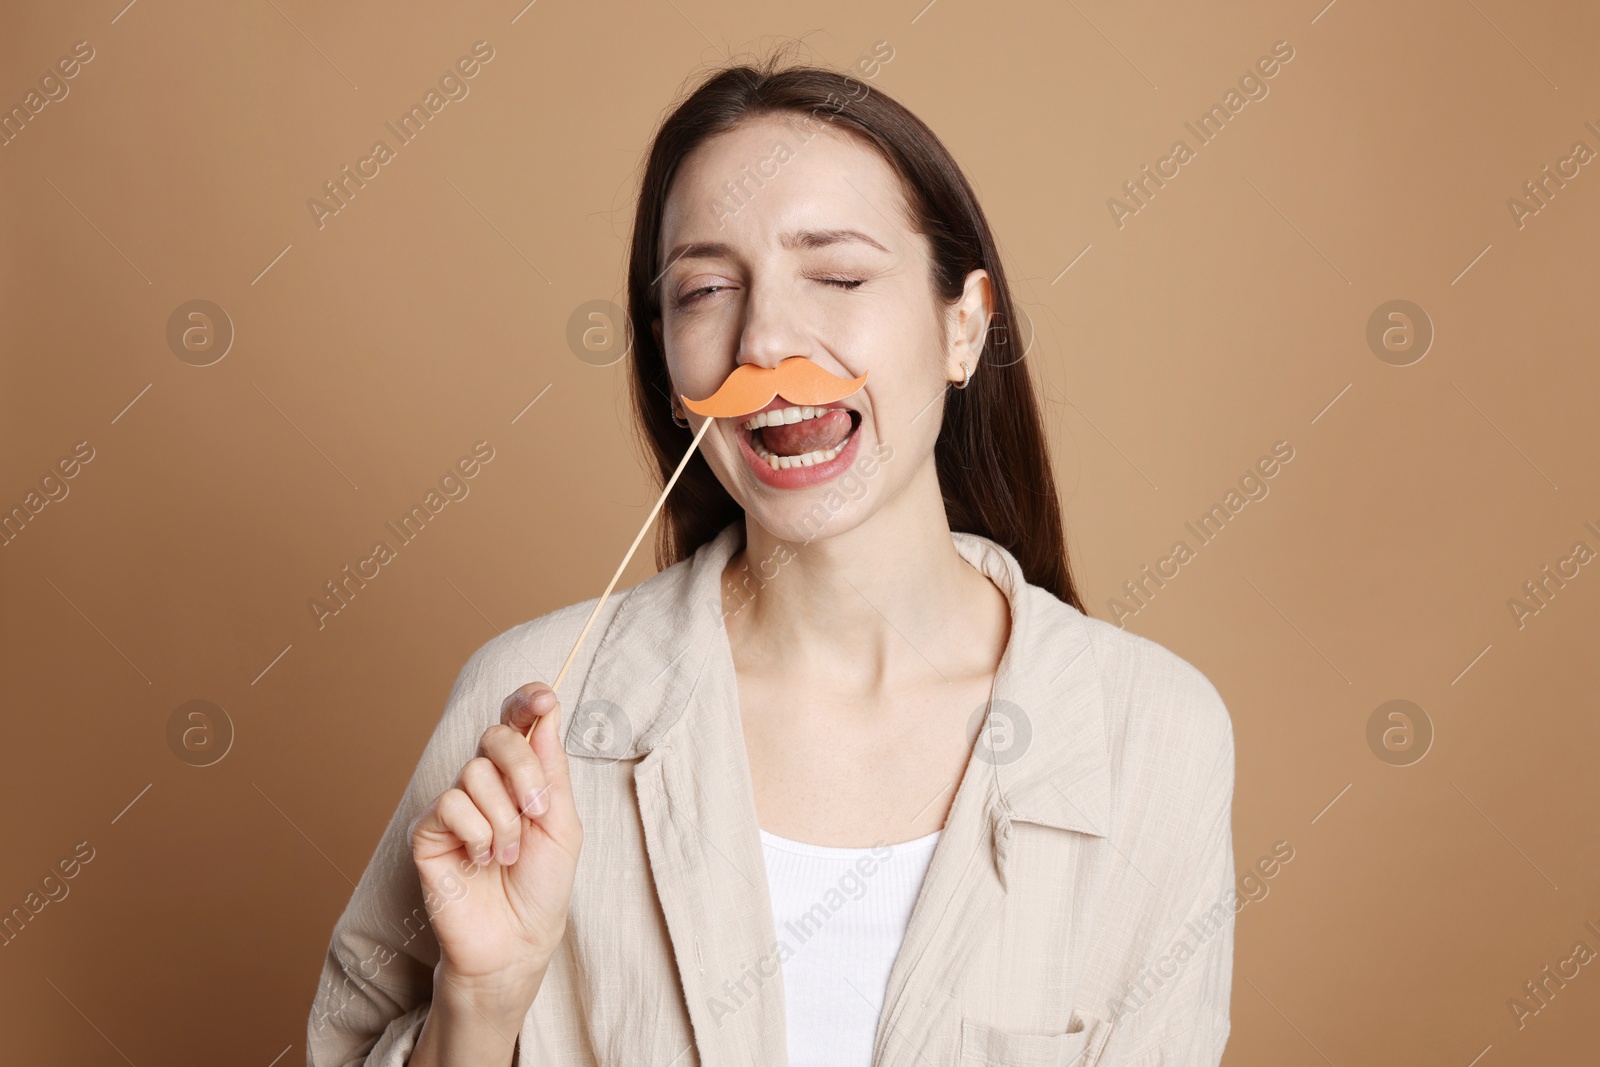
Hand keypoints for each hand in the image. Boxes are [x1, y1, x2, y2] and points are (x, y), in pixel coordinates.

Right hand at [408, 682, 583, 1000]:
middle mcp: (485, 783)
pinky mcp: (428, 830)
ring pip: (475, 773)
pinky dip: (477, 834)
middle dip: (524, 770)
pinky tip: (480, 861)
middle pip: (496, 736)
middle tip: (537, 812)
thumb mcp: (561, 824)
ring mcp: (454, 804)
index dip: (527, 700)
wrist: (516, 939)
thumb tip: (546, 714)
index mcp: (520, 776)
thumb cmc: (542, 884)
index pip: (516, 722)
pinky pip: (451, 805)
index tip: (546, 699)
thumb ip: (551, 770)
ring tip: (507, 855)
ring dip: (503, 819)